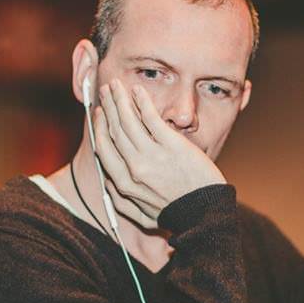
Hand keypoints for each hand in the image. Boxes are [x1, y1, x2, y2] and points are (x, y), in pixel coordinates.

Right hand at [92, 79, 225, 227]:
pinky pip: (150, 118)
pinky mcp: (171, 146)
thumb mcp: (142, 216)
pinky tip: (137, 91)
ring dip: (119, 99)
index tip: (100, 113)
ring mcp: (152, 155)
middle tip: (106, 91)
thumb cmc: (174, 215)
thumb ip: (120, 202)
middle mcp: (134, 168)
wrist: (204, 214)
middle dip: (107, 106)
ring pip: (128, 121)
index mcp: (123, 184)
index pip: (104, 148)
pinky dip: (141, 102)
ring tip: (117, 86)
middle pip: (114, 130)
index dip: (99, 127)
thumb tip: (106, 183)